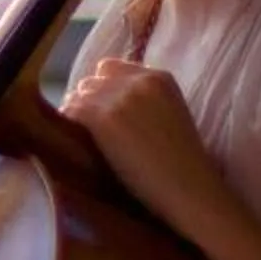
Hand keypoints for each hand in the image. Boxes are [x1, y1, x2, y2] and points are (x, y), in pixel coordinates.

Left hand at [61, 59, 240, 245]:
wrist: (190, 190)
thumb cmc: (182, 166)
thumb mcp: (170, 116)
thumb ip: (142, 101)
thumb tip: (101, 100)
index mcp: (159, 77)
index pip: (111, 68)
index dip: (103, 91)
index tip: (104, 113)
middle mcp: (138, 80)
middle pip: (91, 80)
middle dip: (89, 102)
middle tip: (91, 130)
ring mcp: (119, 97)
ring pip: (78, 95)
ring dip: (77, 114)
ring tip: (84, 139)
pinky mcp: (102, 117)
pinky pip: (70, 111)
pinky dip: (70, 126)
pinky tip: (78, 145)